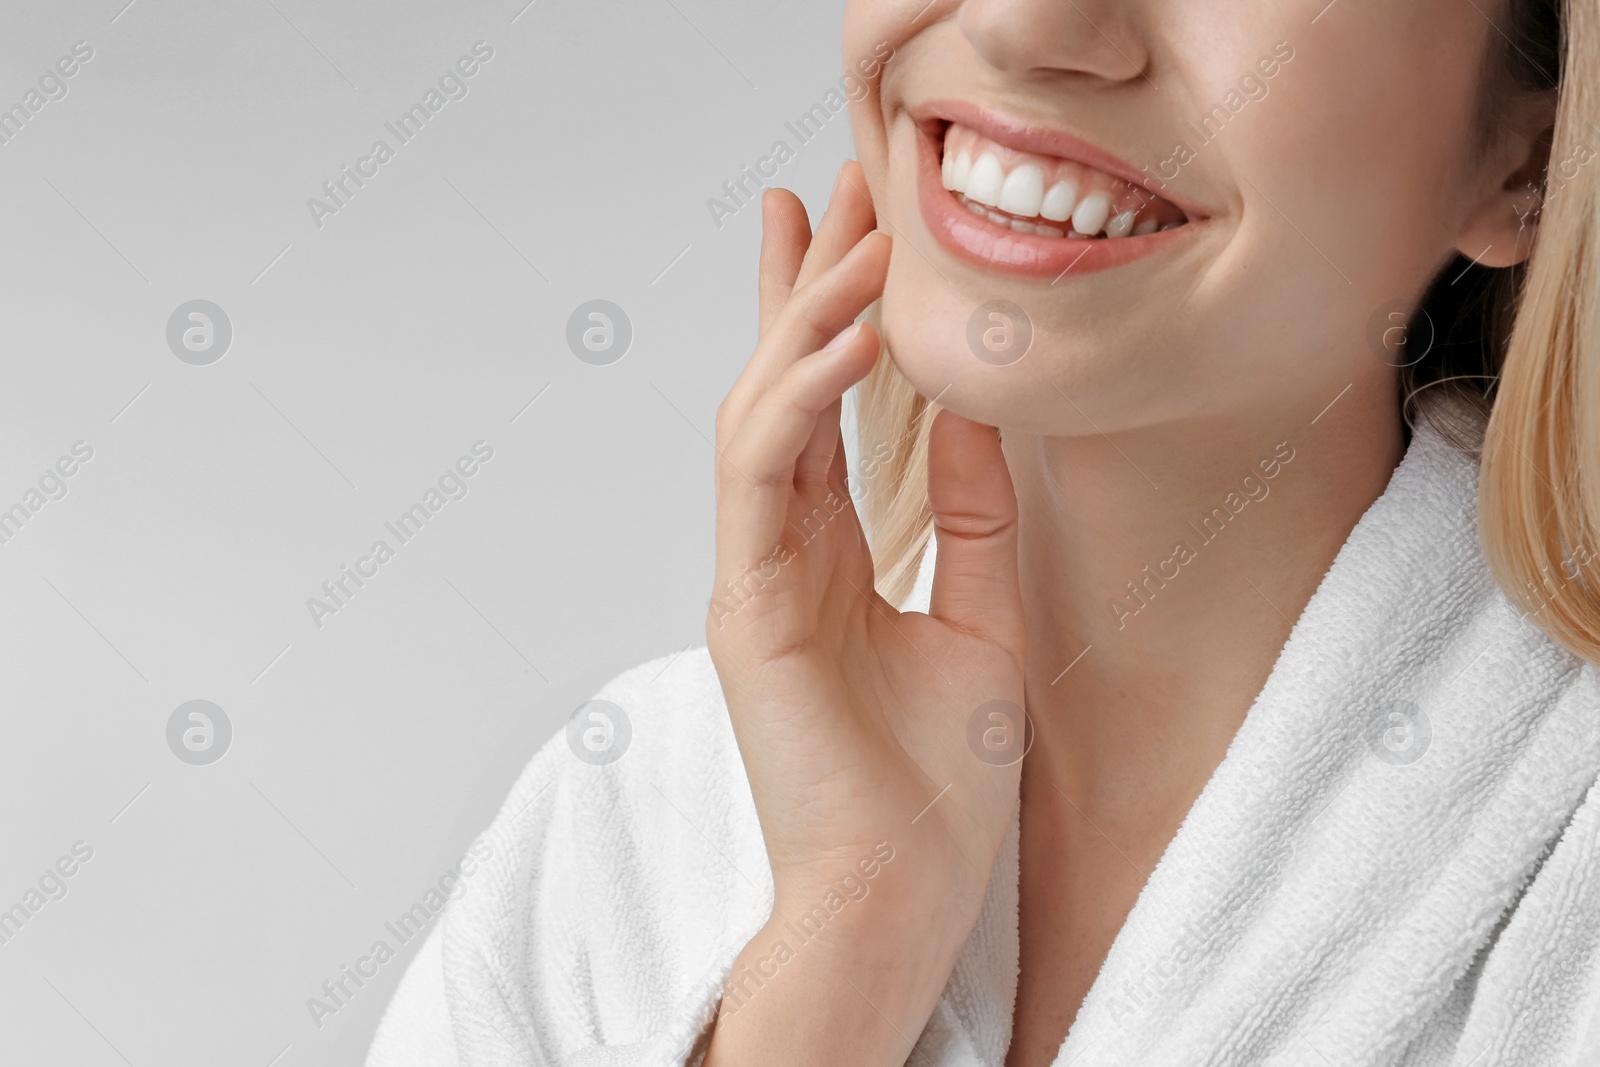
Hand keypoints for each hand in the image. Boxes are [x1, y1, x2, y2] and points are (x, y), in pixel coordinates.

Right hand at [702, 160, 1027, 1064]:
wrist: (903, 893)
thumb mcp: (977, 617)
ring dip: (801, 320)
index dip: (834, 318)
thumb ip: (967, 517)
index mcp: (826, 559)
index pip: (822, 412)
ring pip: (758, 414)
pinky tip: (847, 338)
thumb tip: (979, 415)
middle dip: (802, 287)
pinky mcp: (744, 607)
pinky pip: (760, 476)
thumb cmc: (932, 783)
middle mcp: (778, 555)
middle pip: (779, 390)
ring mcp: (753, 577)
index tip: (858, 231)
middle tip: (828, 189)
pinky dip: (799, 400)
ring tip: (843, 234)